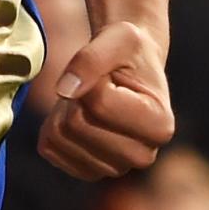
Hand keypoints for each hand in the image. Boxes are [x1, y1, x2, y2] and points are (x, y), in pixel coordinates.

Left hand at [38, 19, 174, 180]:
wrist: (128, 68)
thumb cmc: (129, 51)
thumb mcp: (119, 38)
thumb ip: (91, 59)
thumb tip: (64, 91)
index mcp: (159, 126)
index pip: (100, 104)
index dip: (93, 78)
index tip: (110, 73)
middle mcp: (142, 156)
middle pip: (76, 124)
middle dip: (77, 95)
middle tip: (96, 84)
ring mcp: (114, 169)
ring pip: (59, 137)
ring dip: (64, 108)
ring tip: (88, 96)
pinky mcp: (87, 171)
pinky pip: (48, 147)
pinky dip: (53, 123)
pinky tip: (78, 113)